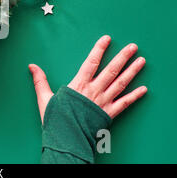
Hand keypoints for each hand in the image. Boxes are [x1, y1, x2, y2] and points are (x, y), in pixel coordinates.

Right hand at [29, 35, 146, 121]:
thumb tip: (32, 66)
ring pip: (121, 83)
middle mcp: (94, 91)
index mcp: (78, 85)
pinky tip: (144, 89)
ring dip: (132, 71)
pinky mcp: (109, 113)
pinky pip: (125, 103)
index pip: (91, 62)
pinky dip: (135, 96)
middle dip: (123, 57)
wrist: (66, 139)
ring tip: (141, 61)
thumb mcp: (44, 98)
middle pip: (111, 70)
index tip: (107, 38)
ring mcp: (104, 102)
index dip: (99, 49)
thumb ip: (40, 80)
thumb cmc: (56, 119)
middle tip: (133, 46)